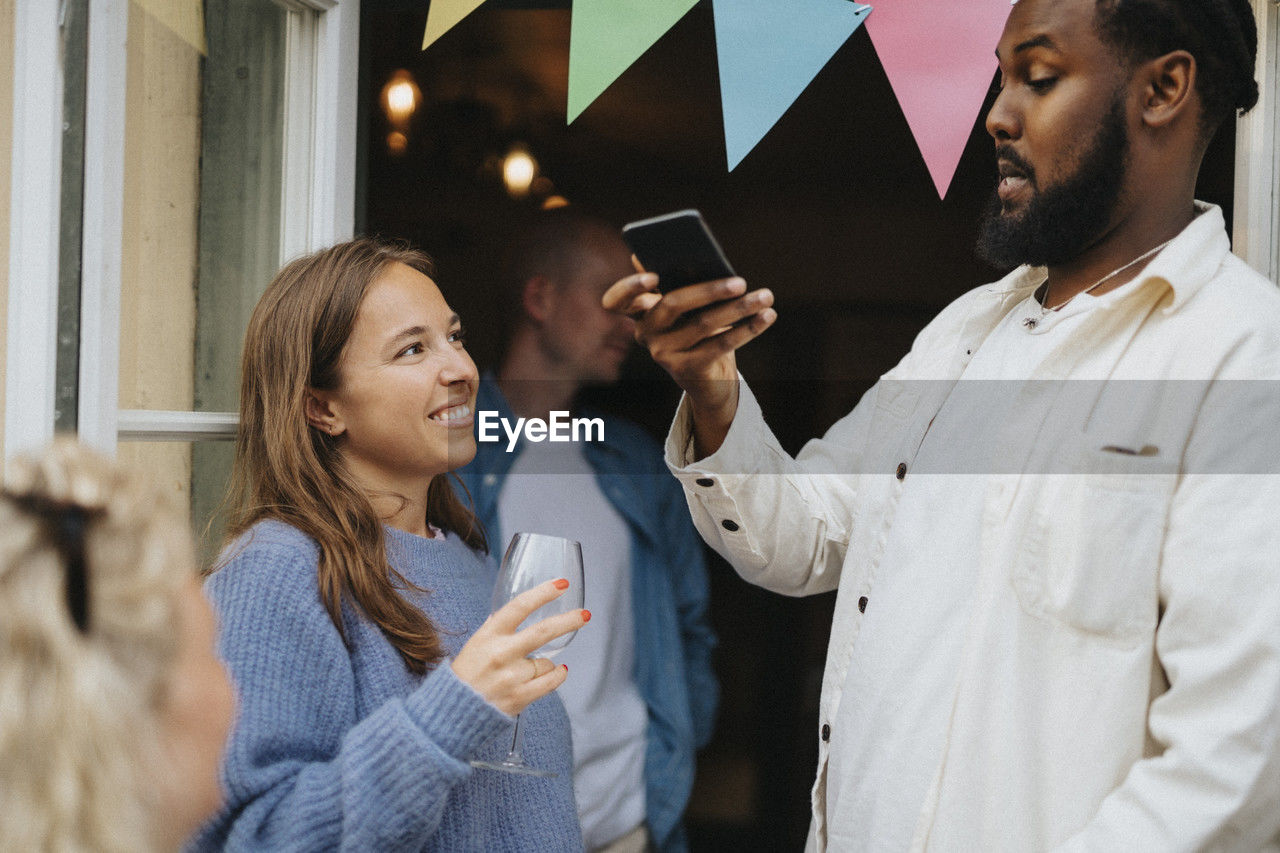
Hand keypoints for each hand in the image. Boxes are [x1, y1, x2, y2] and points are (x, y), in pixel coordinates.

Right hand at [451, 579, 587, 715]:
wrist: (454, 712)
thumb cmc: (466, 674)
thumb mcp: (476, 643)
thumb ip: (497, 627)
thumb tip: (519, 610)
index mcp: (489, 635)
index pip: (520, 606)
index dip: (543, 593)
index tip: (562, 584)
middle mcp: (501, 653)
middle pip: (543, 631)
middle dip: (568, 621)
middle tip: (584, 615)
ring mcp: (511, 676)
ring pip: (547, 662)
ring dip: (546, 664)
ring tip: (527, 671)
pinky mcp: (519, 697)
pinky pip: (551, 682)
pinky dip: (558, 675)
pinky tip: (558, 671)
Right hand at [602, 268, 774, 455]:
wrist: (708, 380)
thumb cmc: (699, 330)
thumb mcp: (689, 306)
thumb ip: (684, 280)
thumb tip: (696, 253)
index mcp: (640, 312)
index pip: (617, 301)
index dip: (630, 287)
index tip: (653, 276)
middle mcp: (646, 334)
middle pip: (672, 305)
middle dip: (709, 290)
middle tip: (740, 281)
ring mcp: (664, 354)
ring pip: (704, 324)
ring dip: (739, 308)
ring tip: (765, 296)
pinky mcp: (686, 371)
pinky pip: (720, 345)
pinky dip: (748, 329)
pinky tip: (767, 316)